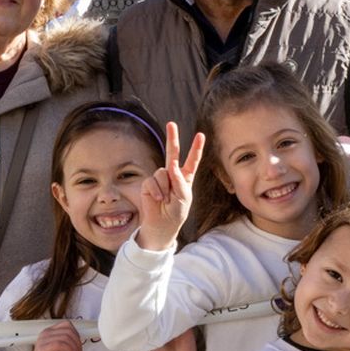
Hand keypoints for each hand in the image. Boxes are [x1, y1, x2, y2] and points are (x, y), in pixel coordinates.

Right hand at [11, 321, 82, 350]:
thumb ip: (66, 344)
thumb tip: (78, 340)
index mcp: (49, 333)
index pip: (66, 325)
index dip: (76, 334)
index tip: (79, 344)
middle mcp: (45, 334)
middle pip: (68, 330)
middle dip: (78, 342)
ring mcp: (43, 341)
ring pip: (65, 337)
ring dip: (75, 347)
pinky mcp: (43, 350)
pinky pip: (60, 344)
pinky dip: (70, 350)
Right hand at [137, 121, 204, 251]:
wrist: (161, 227)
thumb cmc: (176, 215)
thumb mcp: (184, 199)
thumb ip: (180, 182)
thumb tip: (172, 167)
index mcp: (185, 179)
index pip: (192, 161)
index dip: (196, 149)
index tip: (200, 135)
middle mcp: (172, 176)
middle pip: (173, 154)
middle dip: (172, 138)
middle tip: (171, 124)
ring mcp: (160, 179)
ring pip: (163, 172)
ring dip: (165, 187)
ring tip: (166, 200)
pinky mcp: (149, 184)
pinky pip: (153, 181)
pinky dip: (157, 191)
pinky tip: (158, 200)